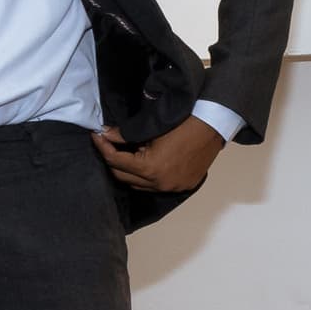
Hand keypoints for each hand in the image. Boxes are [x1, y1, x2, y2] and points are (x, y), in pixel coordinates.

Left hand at [95, 118, 224, 194]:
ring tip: (126, 154)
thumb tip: (105, 134)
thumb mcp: (151, 128)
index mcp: (150, 168)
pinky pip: (156, 186)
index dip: (103, 147)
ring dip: (129, 172)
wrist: (213, 124)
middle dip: (113, 160)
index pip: (115, 161)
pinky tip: (146, 164)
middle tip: (108, 144)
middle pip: (123, 176)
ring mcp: (172, 187)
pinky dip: (147, 177)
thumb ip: (125, 134)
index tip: (97, 136)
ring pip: (139, 185)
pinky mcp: (183, 186)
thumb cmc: (183, 122)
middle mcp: (159, 183)